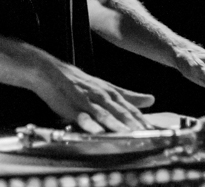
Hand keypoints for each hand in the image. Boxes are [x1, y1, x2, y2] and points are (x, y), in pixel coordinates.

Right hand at [33, 58, 154, 132]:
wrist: (49, 71)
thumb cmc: (78, 82)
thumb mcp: (105, 87)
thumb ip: (128, 95)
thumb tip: (151, 99)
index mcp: (110, 92)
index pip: (130, 108)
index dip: (143, 119)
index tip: (155, 130)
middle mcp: (101, 95)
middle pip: (120, 111)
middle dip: (134, 124)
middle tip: (147, 135)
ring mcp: (87, 99)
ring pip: (104, 113)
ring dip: (117, 124)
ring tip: (128, 134)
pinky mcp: (72, 104)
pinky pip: (82, 116)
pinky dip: (90, 123)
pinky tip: (98, 131)